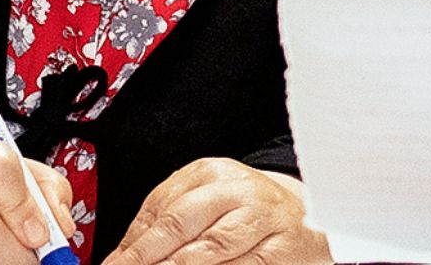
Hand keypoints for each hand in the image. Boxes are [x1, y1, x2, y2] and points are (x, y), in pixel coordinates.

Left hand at [103, 158, 327, 264]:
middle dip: (146, 255)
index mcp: (210, 173)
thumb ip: (165, 224)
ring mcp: (261, 218)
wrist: (308, 216)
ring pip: (210, 247)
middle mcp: (236, 190)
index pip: (160, 208)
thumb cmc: (246, 213)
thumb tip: (122, 257)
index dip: (132, 242)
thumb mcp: (205, 203)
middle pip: (181, 223)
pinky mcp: (282, 248)